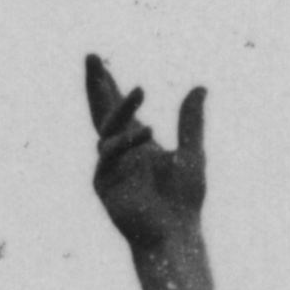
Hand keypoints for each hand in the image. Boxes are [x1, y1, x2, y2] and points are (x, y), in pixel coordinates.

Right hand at [84, 61, 215, 289]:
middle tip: (90, 56)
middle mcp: (120, 151)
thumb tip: (199, 87)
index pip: (118, 108)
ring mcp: (109, 166)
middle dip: (96, 84)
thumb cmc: (184, 200)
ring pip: (107, 129)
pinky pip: (109, 155)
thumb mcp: (192, 153)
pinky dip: (126, 143)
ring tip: (140, 91)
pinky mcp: (103, 183)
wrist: (174, 233)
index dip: (109, 84)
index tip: (97, 60)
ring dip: (122, 108)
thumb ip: (191, 121)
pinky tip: (147, 132)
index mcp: (138, 142)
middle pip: (102, 111)